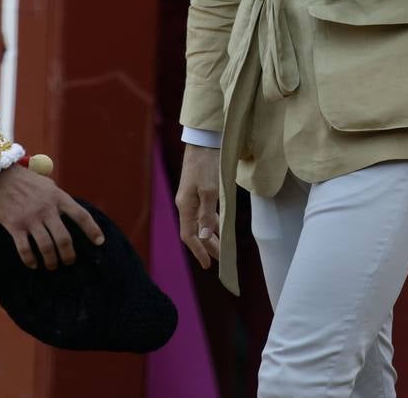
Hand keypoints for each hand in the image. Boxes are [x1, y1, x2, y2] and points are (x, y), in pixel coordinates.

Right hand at [0, 162, 103, 269]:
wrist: (0, 176)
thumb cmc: (26, 181)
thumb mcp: (48, 185)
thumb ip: (60, 199)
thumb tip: (72, 213)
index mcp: (58, 197)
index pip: (81, 215)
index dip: (93, 230)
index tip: (100, 242)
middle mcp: (47, 209)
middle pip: (64, 239)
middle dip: (69, 255)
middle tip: (69, 261)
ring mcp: (30, 218)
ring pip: (46, 247)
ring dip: (51, 261)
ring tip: (52, 265)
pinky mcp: (14, 226)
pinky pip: (25, 249)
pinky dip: (30, 260)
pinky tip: (34, 265)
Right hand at [175, 143, 220, 268]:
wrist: (204, 142)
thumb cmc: (206, 164)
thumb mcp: (209, 190)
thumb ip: (206, 215)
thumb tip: (204, 236)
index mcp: (185, 206)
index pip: (189, 235)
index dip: (198, 251)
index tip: (208, 265)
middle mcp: (186, 204)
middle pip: (195, 231)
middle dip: (207, 247)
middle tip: (220, 260)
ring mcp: (192, 197)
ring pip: (200, 222)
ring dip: (211, 236)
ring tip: (222, 248)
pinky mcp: (199, 190)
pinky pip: (204, 213)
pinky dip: (212, 223)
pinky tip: (220, 226)